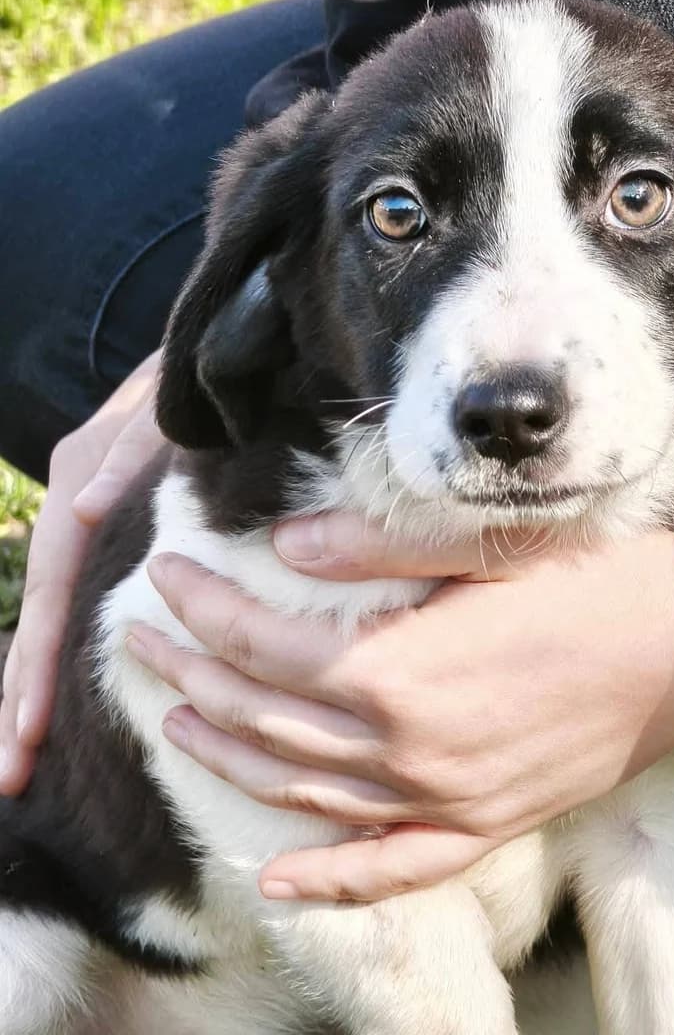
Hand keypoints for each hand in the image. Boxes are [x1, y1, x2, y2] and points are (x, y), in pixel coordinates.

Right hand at [0, 351, 164, 793]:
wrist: (213, 340)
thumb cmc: (195, 377)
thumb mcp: (168, 405)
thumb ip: (132, 452)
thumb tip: (83, 513)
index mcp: (79, 479)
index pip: (54, 584)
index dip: (41, 658)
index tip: (31, 726)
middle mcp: (73, 504)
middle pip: (39, 612)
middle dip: (20, 696)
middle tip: (12, 774)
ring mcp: (87, 517)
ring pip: (51, 612)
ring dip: (32, 686)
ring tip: (20, 762)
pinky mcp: (109, 526)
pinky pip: (76, 598)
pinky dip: (60, 652)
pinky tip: (57, 705)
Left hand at [128, 519, 673, 902]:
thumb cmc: (590, 581)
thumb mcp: (483, 544)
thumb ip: (375, 547)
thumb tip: (283, 544)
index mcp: (399, 671)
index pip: (265, 644)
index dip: (205, 610)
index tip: (166, 575)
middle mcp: (407, 749)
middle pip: (266, 721)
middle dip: (192, 676)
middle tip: (141, 640)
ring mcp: (442, 800)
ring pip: (303, 794)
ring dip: (229, 758)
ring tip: (176, 720)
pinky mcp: (481, 825)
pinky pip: (388, 869)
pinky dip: (327, 879)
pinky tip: (277, 878)